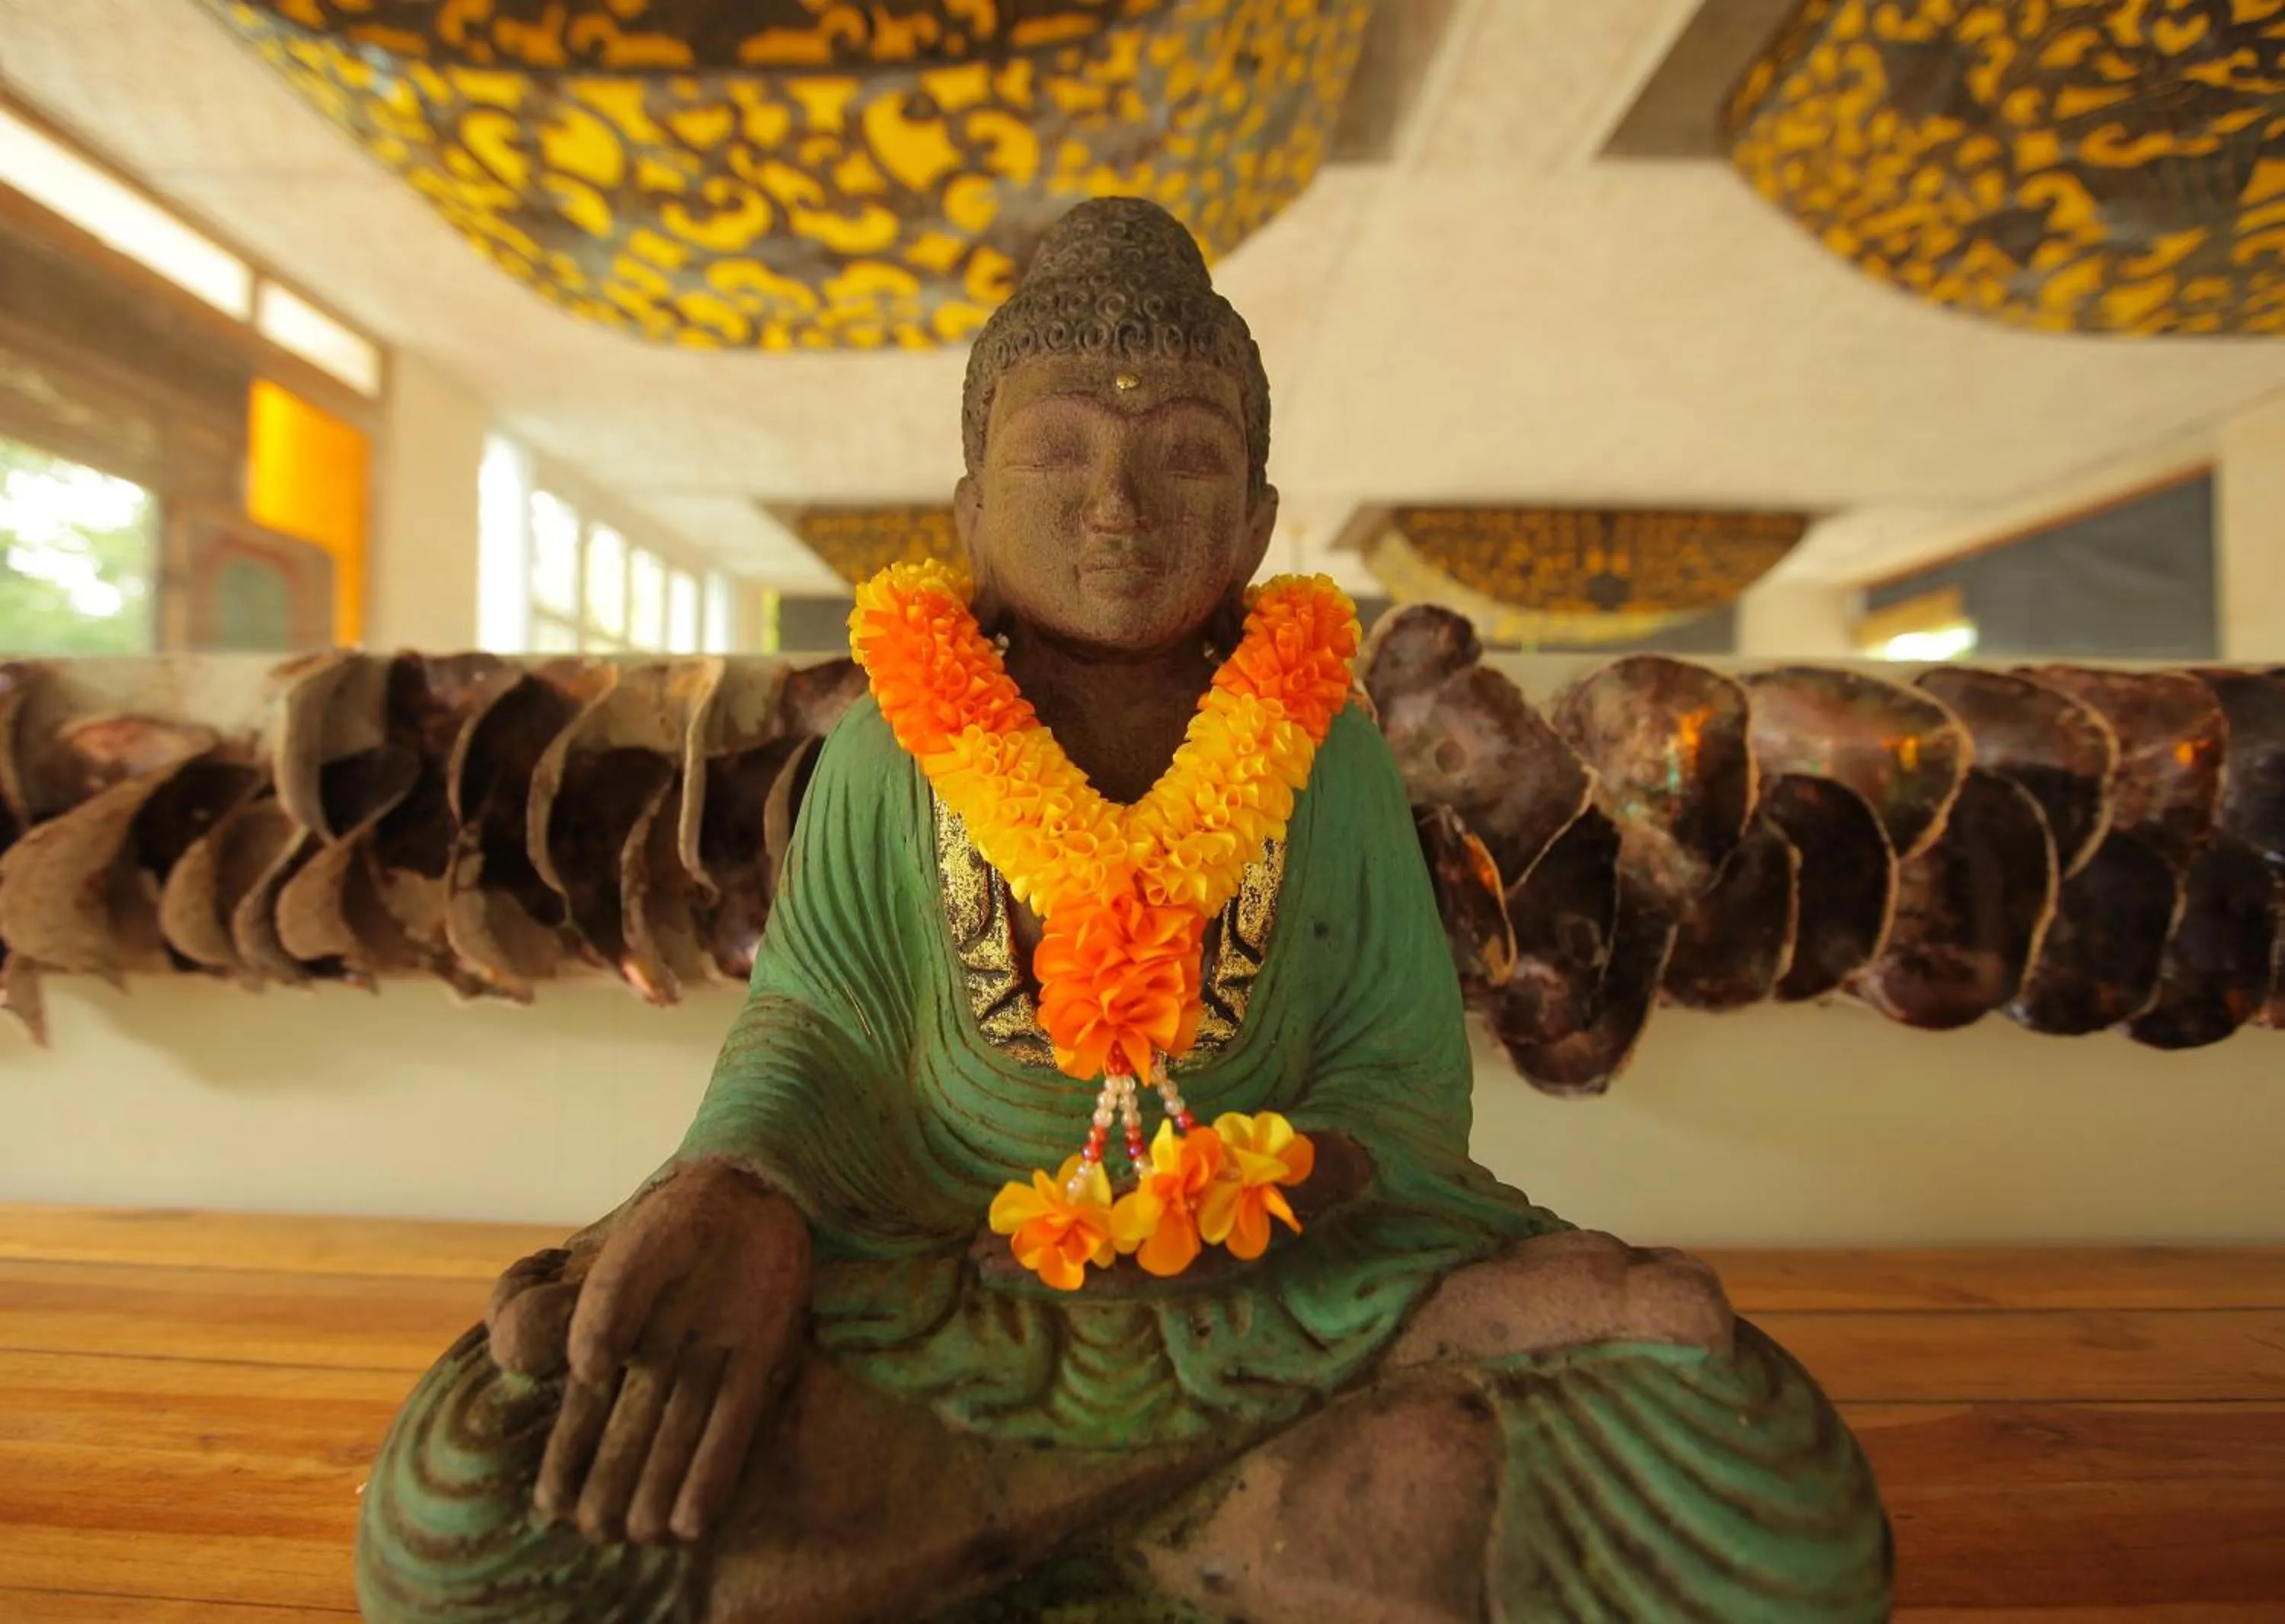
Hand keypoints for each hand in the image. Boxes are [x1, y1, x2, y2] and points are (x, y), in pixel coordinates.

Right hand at [483, 1159, 811, 1545]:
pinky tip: (697, 1515)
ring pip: (682, 1437)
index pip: (588, 1407)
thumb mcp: (637, 1247)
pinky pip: (735, 1421)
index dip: (568, 1455)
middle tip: (597, 1532)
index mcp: (625, 1333)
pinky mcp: (760, 1356)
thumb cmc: (682, 1213)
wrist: (752, 1183)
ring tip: (645, 1536)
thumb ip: (608, 1301)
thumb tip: (587, 1371)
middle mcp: (666, 1356)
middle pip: (635, 1433)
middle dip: (615, 1483)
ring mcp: (713, 1359)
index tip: (549, 1503)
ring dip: (663, 1486)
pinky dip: (715, 1469)